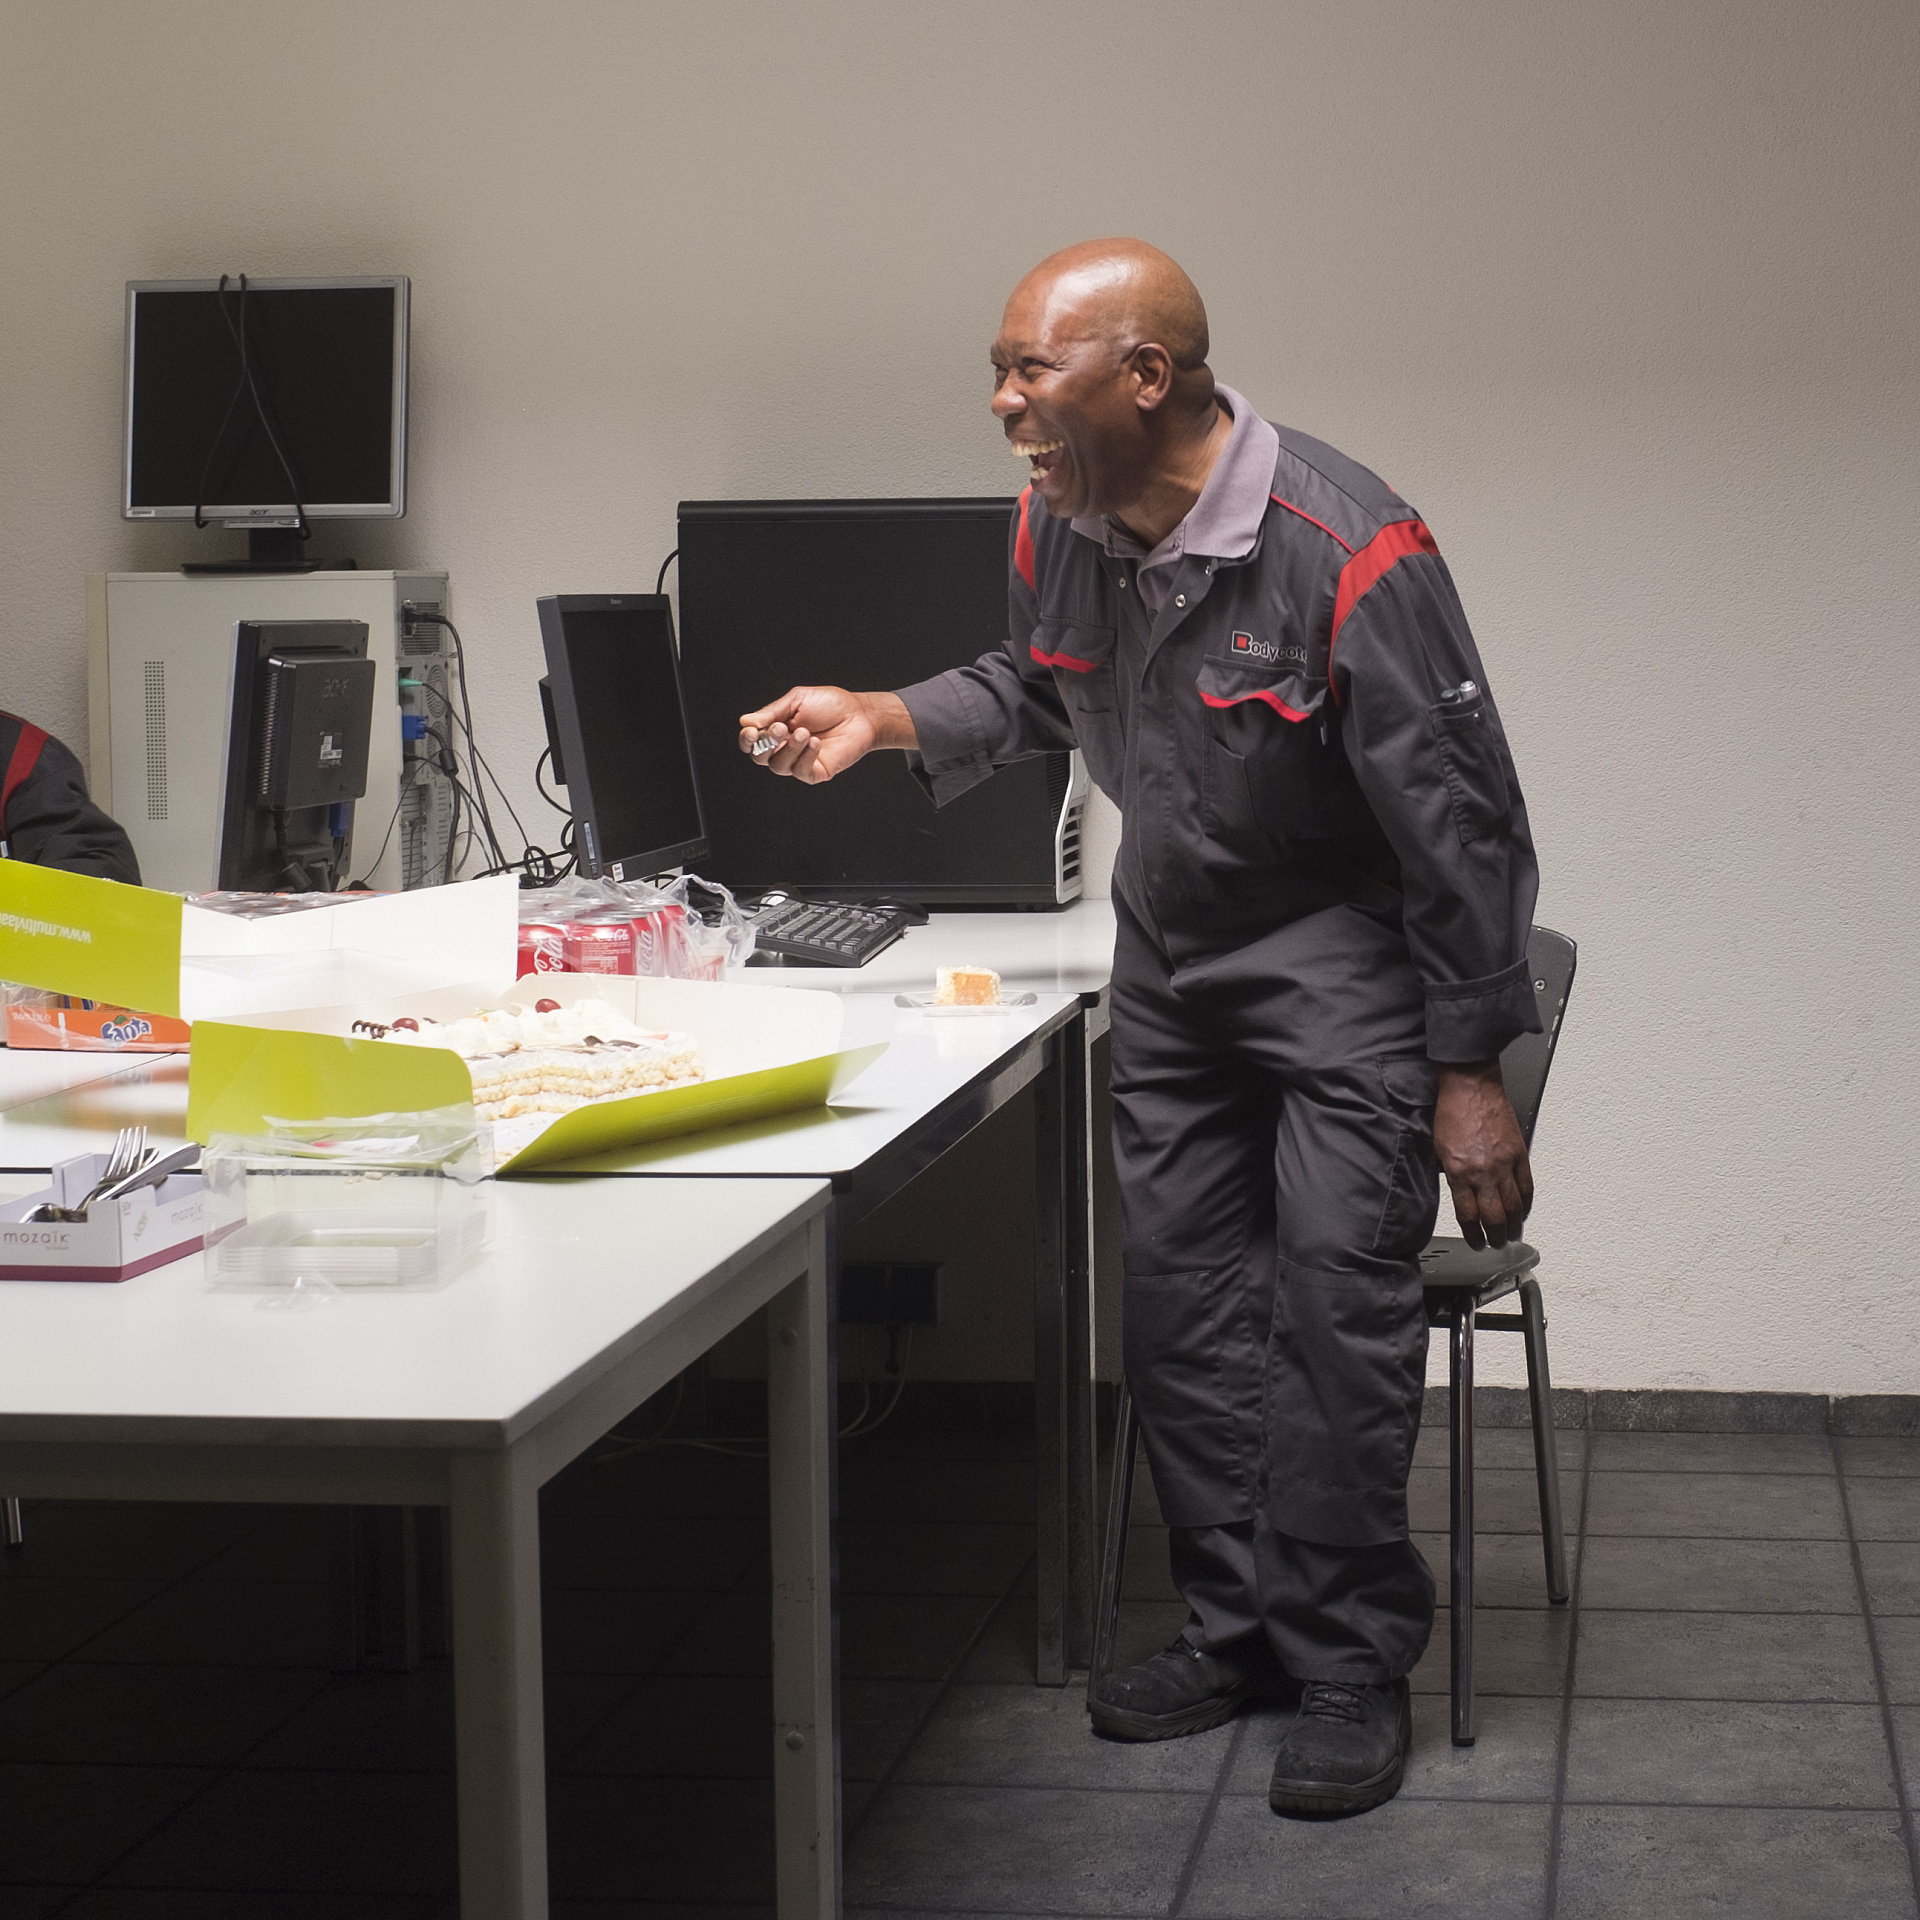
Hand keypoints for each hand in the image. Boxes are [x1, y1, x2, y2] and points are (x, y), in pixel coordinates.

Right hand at [737, 686, 916, 785]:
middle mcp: (784, 749)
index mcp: (776, 730)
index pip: (752, 742)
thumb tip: (746, 722)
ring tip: (806, 732)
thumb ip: (772, 712)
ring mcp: (799, 762)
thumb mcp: (797, 700)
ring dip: (789, 749)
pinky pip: (800, 771)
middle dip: (767, 743)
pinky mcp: (815, 772)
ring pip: (778, 766)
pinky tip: (816, 742)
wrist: (860, 714)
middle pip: (760, 757)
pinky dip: (805, 756)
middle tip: (781, 728)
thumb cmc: (831, 705)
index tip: (753, 731)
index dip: (747, 739)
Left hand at [1433, 1060, 1533, 1250]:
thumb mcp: (1439, 1149)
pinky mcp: (1519, 1154)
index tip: (1475, 1242)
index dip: (1473, 1235)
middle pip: (1495, 1217)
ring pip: (1514, 1206)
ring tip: (1510, 1236)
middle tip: (1495, 1244)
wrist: (1471, 1086)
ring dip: (1513, 1226)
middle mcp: (1484, 1172)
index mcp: (1460, 1172)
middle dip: (1495, 1236)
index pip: (1469, 1216)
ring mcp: (1505, 1164)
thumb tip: (1458, 1194)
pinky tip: (1522, 1212)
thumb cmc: (1452, 1111)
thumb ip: (1450, 1175)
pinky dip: (1526, 1203)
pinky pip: (1527, 1186)